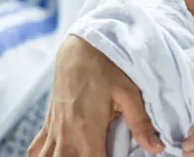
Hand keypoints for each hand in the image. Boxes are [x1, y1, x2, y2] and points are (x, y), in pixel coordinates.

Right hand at [27, 35, 163, 156]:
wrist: (80, 47)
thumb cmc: (106, 67)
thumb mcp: (128, 93)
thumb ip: (140, 124)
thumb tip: (156, 148)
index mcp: (87, 131)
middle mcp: (66, 134)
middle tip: (102, 153)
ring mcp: (55, 129)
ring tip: (82, 153)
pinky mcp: (49, 121)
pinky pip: (37, 149)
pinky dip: (44, 155)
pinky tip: (58, 153)